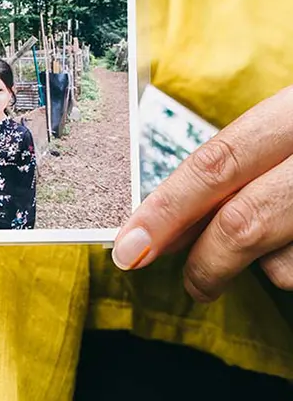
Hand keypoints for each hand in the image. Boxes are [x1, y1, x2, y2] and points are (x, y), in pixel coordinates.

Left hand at [112, 86, 292, 301]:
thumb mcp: (291, 123)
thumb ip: (245, 160)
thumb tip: (175, 214)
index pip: (215, 164)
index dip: (165, 209)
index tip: (128, 246)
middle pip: (243, 224)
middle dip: (203, 263)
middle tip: (190, 281)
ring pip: (284, 265)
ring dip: (268, 266)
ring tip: (281, 241)